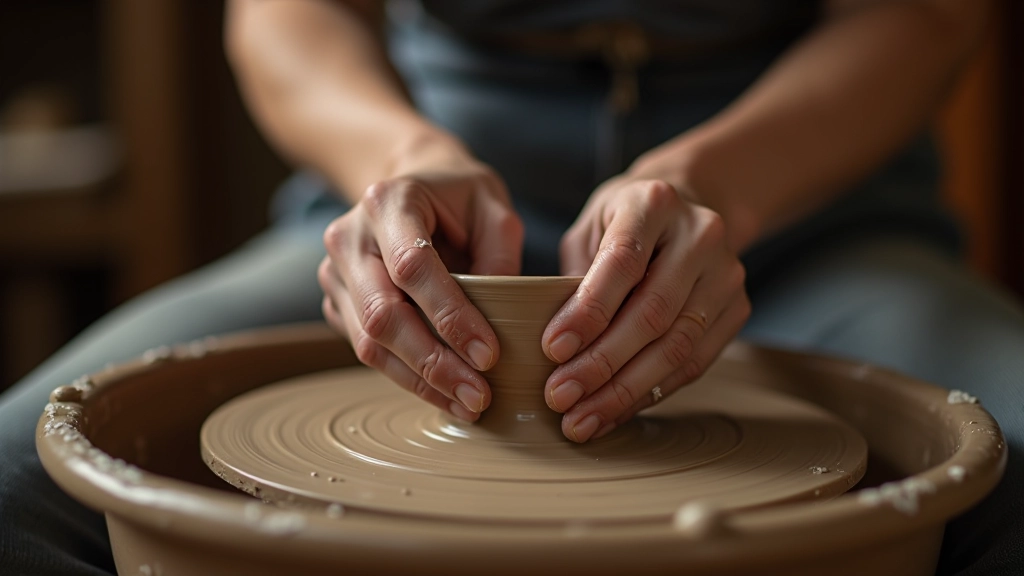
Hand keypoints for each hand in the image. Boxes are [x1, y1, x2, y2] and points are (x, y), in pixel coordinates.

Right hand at [319, 138, 523, 421]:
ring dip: (420, 381)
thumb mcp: (495, 207)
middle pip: (382, 314)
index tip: (489, 355)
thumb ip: (501, 255)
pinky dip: (407, 377)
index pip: (412, 268)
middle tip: (479, 397)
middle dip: (433, 363)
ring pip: (369, 342)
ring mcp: (335, 272)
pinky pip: (366, 349)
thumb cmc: (460, 197)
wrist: (414, 184)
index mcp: (389, 201)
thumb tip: (500, 321)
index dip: (451, 316)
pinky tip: (445, 393)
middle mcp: (350, 236)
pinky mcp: (336, 301)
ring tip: (467, 404)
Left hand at [542, 175, 749, 441]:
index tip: (552, 349)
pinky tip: (614, 412)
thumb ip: (574, 277)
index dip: (588, 311)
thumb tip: (554, 348)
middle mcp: (700, 234)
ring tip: (583, 419)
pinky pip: (694, 363)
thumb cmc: (623, 223)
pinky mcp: (738, 308)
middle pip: (653, 313)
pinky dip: (651, 394)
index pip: (622, 263)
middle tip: (560, 397)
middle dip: (602, 364)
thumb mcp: (590, 229)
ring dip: (625, 391)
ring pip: (677, 346)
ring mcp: (726, 273)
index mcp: (654, 203)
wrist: (688, 208)